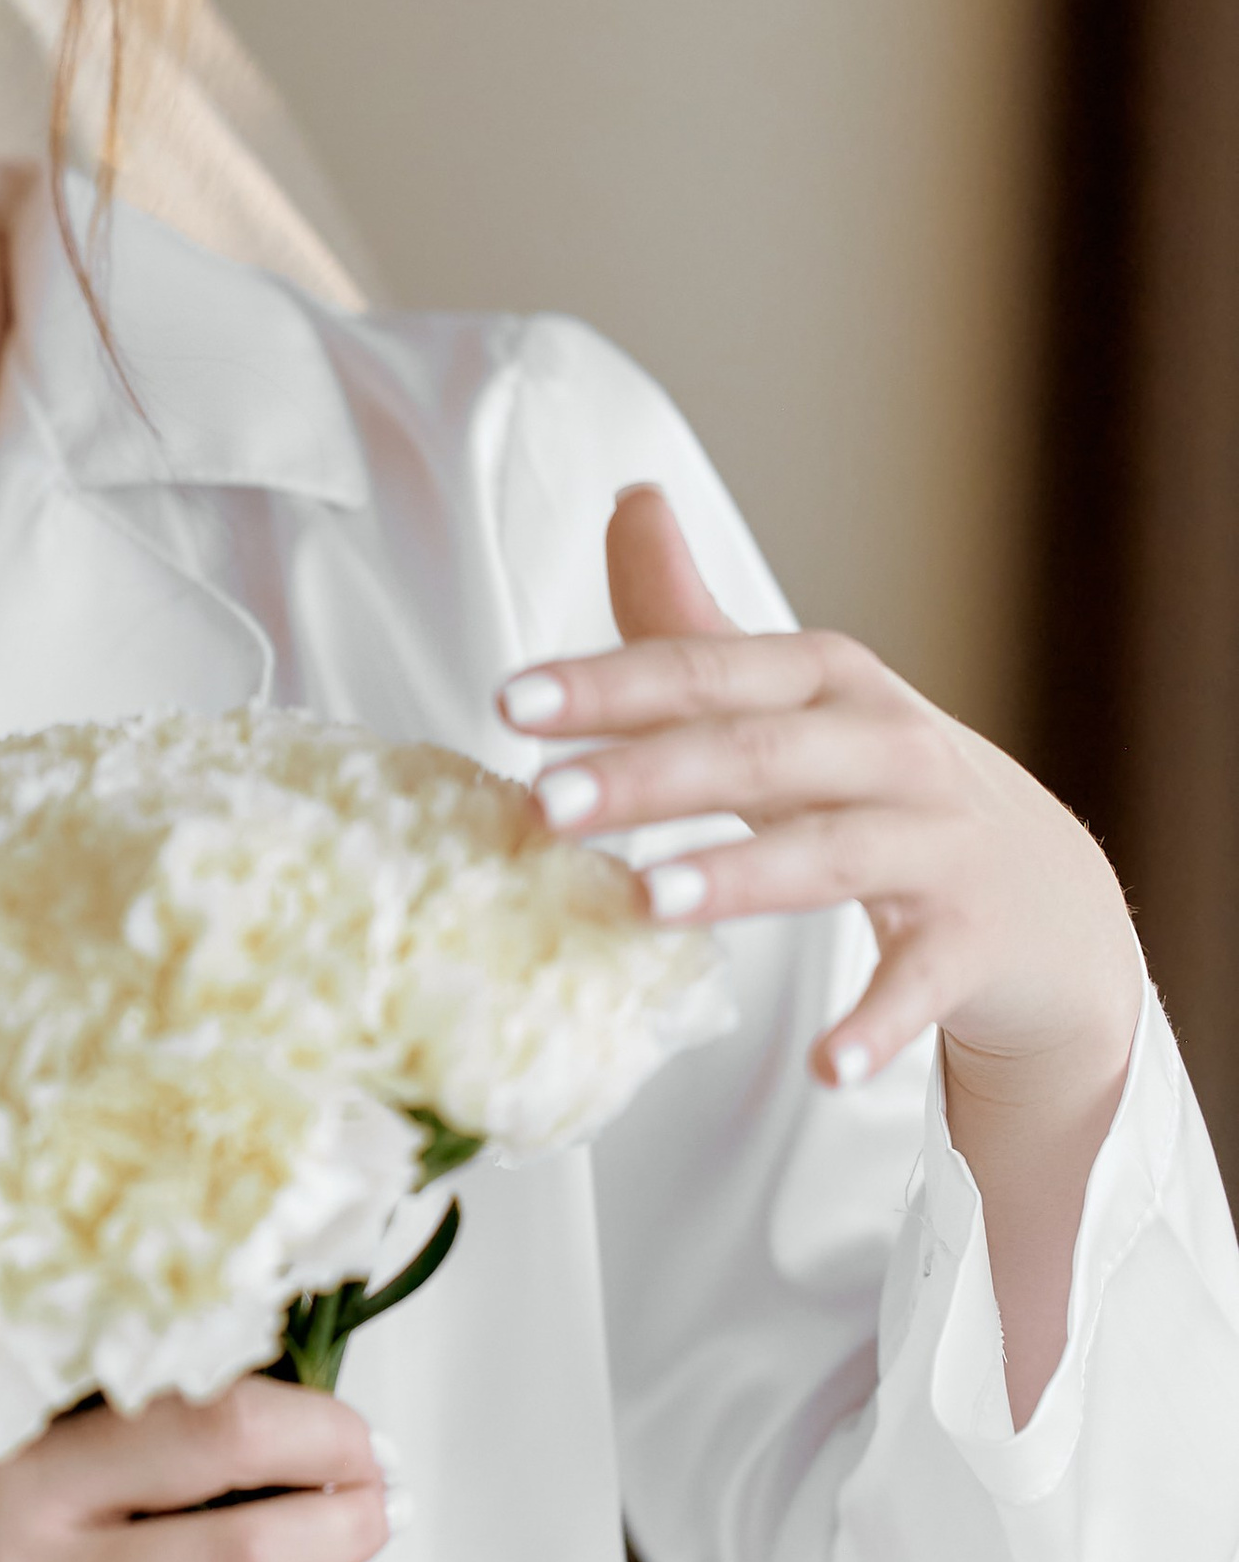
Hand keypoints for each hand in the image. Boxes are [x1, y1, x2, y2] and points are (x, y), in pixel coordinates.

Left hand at [501, 484, 1144, 1414]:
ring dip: (741, 875)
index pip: (707, 669)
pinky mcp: (974, 942)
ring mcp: (937, 844)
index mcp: (827, 682)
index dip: (609, 682)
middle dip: (650, 773)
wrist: (1050, 899)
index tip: (510, 702)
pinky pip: (920, 982)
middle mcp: (886, 748)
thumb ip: (696, 621)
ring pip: (832, 853)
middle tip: (545, 803)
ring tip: (649, 901)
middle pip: (759, 752)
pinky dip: (878, 1022)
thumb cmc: (881, 786)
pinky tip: (826, 1064)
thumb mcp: (794, 700)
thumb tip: (630, 498)